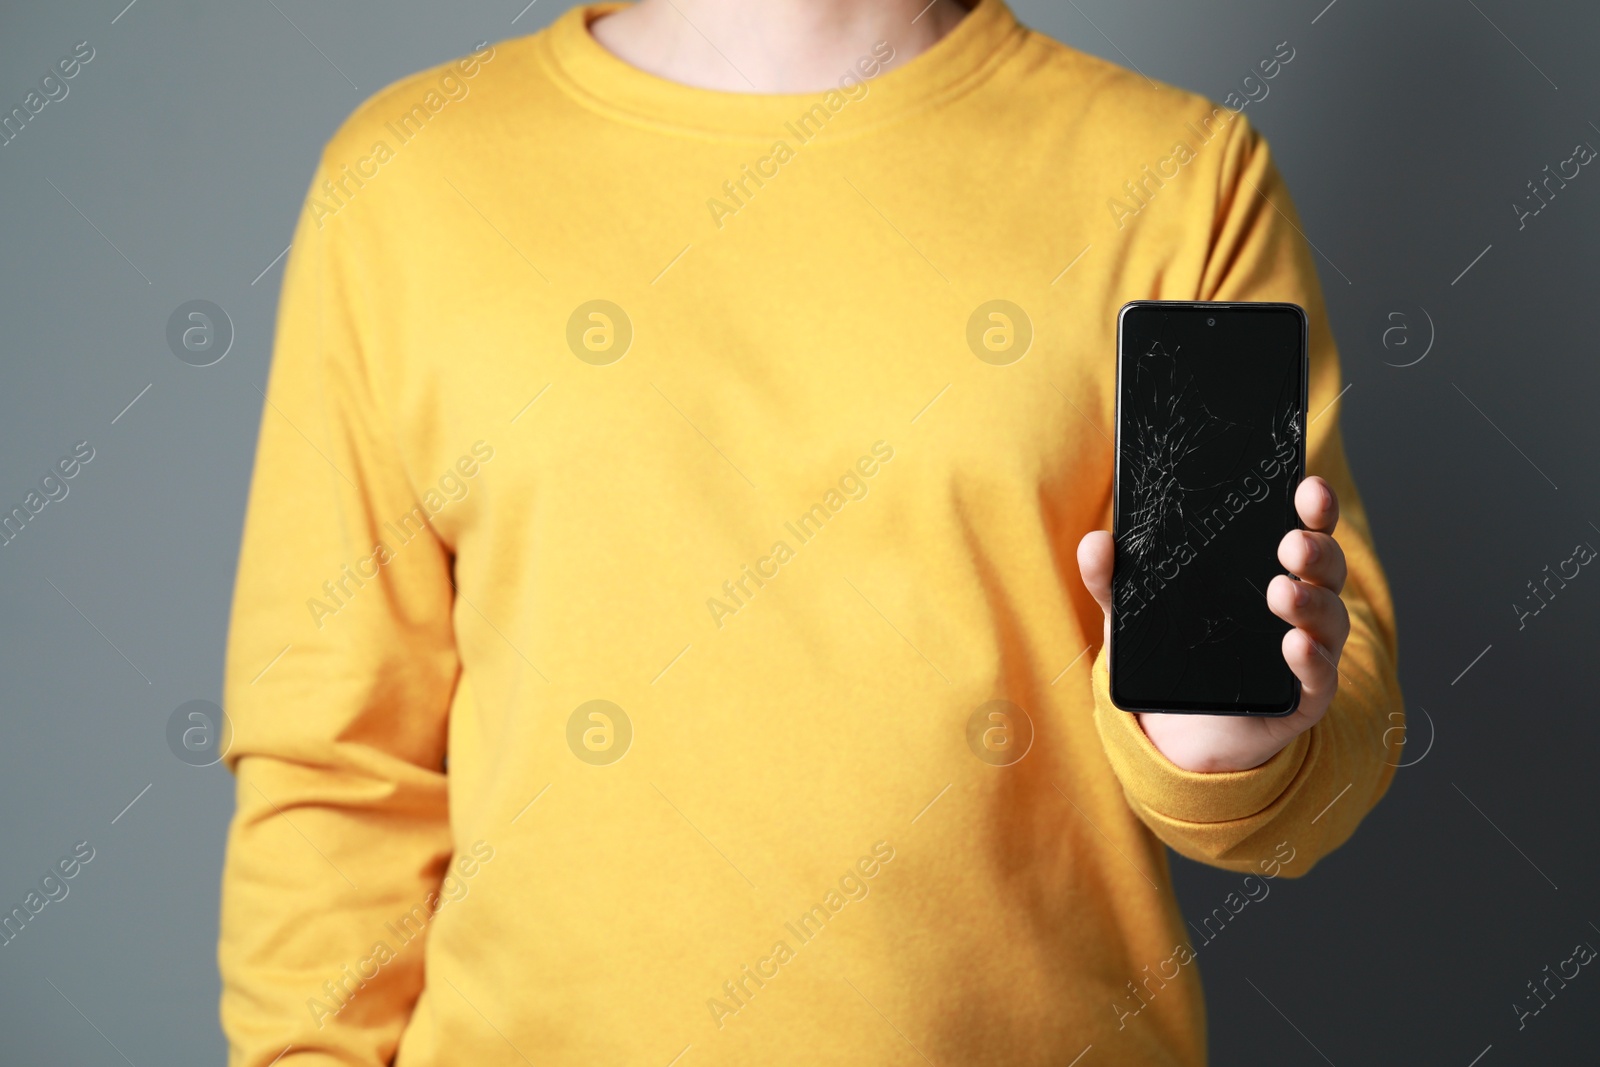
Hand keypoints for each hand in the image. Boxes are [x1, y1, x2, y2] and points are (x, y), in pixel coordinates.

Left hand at [1076, 476, 1350, 771]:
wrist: (1178, 731)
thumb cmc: (1173, 654)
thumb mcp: (1136, 613)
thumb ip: (1114, 579)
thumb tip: (1096, 542)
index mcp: (1269, 569)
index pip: (1304, 529)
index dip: (1314, 506)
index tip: (1307, 486)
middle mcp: (1302, 605)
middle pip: (1326, 568)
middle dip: (1314, 549)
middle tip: (1289, 541)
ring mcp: (1309, 652)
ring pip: (1329, 619)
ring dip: (1310, 602)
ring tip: (1280, 590)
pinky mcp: (1303, 699)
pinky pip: (1320, 678)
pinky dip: (1312, 660)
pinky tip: (1294, 645)